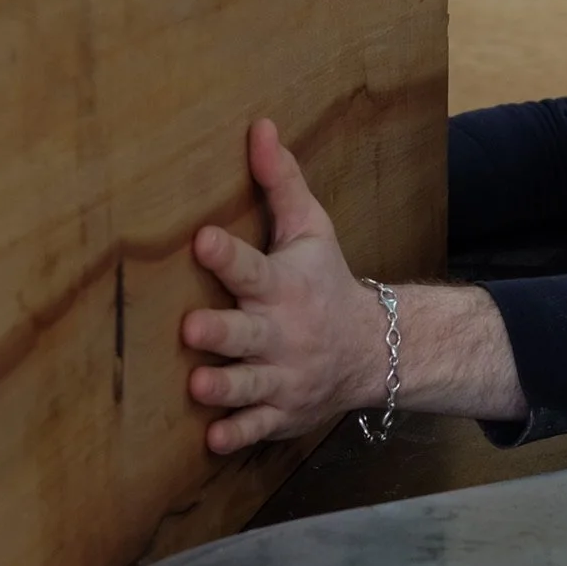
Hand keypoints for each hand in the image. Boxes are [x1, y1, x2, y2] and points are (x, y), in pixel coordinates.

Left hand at [182, 119, 386, 453]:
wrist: (374, 349)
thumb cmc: (327, 281)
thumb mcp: (311, 230)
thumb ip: (281, 183)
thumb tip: (260, 125)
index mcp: (283, 286)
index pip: (252, 267)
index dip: (226, 255)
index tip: (201, 239)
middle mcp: (282, 333)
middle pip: (247, 333)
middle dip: (222, 333)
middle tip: (192, 329)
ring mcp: (283, 377)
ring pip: (249, 385)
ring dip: (225, 386)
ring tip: (198, 384)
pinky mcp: (282, 412)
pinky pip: (259, 428)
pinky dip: (239, 435)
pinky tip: (213, 439)